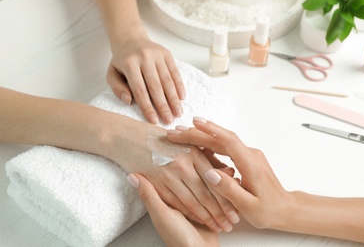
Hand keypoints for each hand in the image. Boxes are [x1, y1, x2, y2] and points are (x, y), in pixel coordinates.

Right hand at [102, 116, 238, 232]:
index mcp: (194, 151)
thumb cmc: (159, 139)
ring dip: (208, 216)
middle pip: (207, 192)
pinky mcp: (156, 182)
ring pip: (193, 201)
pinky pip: (177, 202)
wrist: (127, 137)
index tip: (237, 209)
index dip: (227, 196)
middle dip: (221, 211)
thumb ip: (206, 158)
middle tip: (232, 223)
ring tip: (220, 226)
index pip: (216, 179)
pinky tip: (199, 220)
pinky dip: (190, 213)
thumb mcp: (186, 143)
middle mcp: (183, 162)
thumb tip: (228, 171)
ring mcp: (169, 173)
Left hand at [107, 37, 184, 123]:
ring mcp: (157, 54)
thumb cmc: (121, 61)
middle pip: (155, 86)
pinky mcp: (167, 54)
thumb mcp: (112, 73)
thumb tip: (129, 100)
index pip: (139, 90)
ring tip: (178, 113)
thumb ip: (117, 88)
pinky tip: (181, 98)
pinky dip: (179, 86)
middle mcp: (144, 57)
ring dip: (173, 98)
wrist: (130, 39)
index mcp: (129, 63)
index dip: (147, 107)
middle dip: (163, 106)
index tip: (153, 120)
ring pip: (167, 80)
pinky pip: (175, 72)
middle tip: (169, 121)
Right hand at [167, 117, 290, 228]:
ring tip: (183, 134)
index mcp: (251, 165)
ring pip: (223, 141)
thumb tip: (210, 173)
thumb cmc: (268, 210)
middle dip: (199, 132)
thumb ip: (229, 190)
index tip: (194, 124)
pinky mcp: (246, 158)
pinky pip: (226, 146)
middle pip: (222, 138)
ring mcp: (249, 155)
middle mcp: (250, 155)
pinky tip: (198, 144)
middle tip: (178, 130)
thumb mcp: (248, 207)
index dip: (211, 130)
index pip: (229, 141)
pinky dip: (210, 143)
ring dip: (203, 136)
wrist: (286, 208)